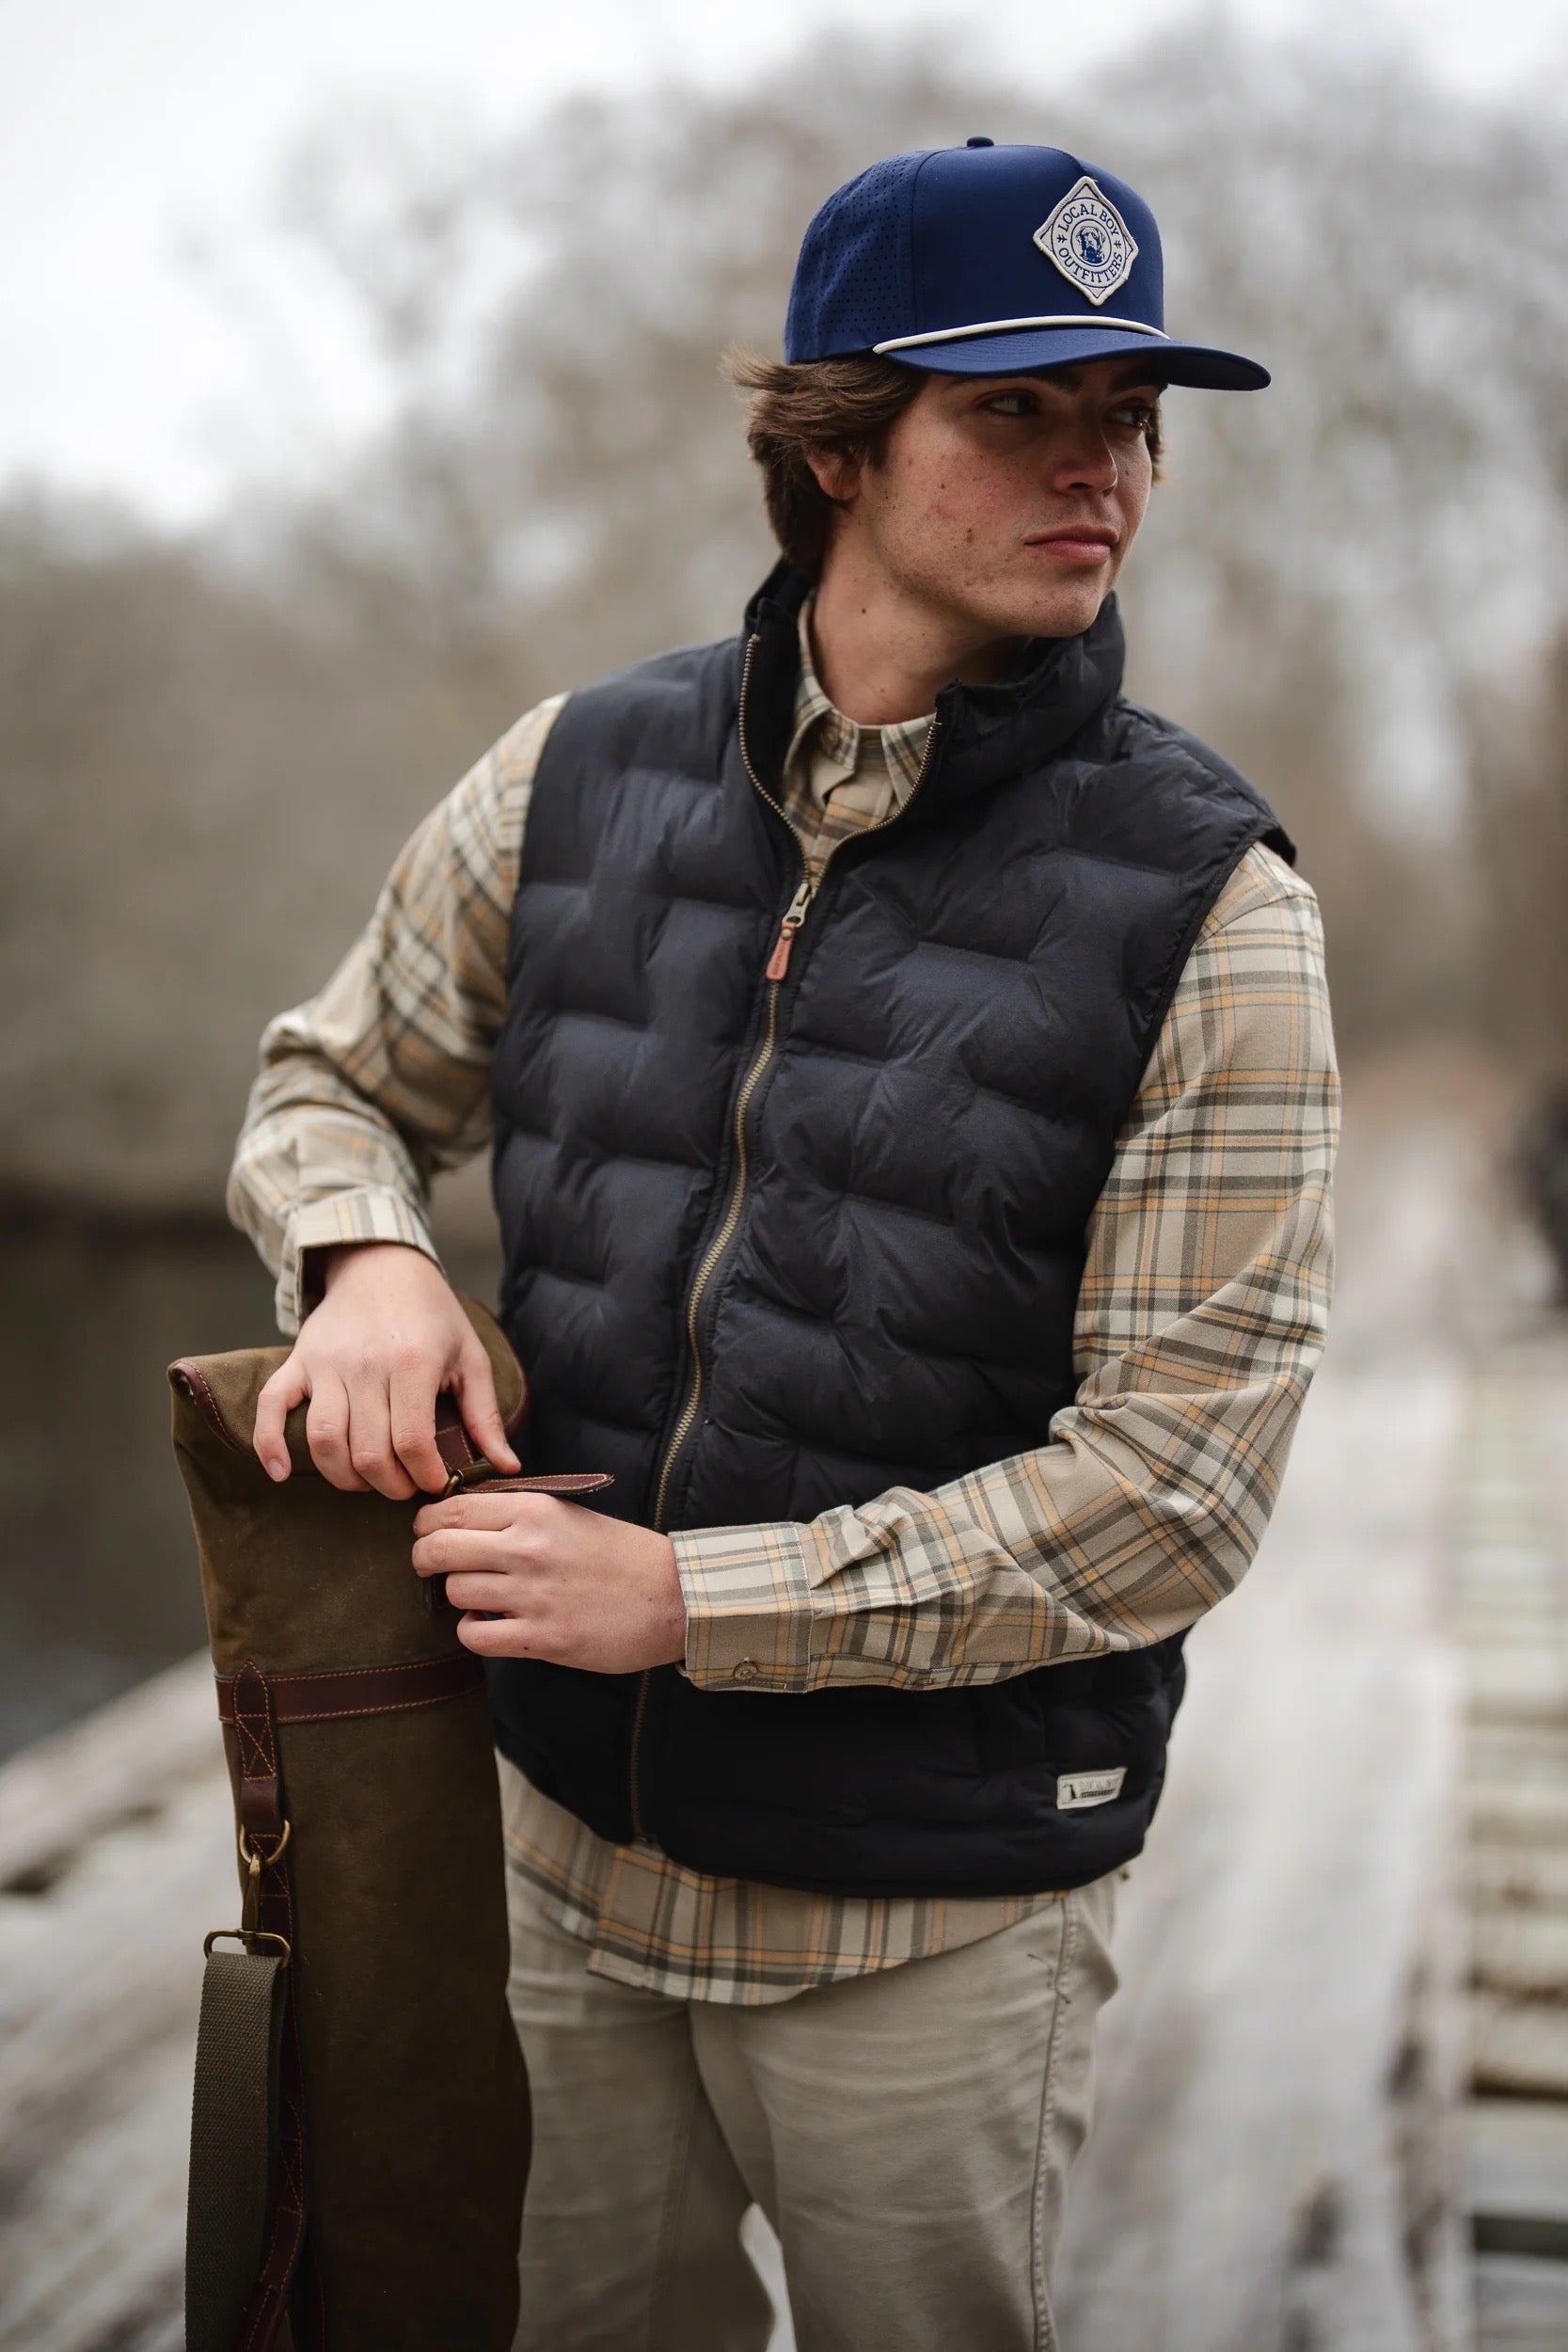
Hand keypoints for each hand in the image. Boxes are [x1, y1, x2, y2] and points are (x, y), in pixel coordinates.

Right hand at [253, 1242, 519, 1497]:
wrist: (382, 1264)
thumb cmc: (432, 1315)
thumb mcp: (470, 1357)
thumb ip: (486, 1416)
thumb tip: (507, 1467)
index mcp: (412, 1362)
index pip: (412, 1442)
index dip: (424, 1476)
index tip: (435, 1484)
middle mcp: (365, 1364)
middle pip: (367, 1451)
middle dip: (389, 1485)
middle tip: (404, 1486)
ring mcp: (326, 1363)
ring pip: (323, 1440)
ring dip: (343, 1477)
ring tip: (366, 1482)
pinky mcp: (297, 1361)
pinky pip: (271, 1405)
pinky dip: (268, 1443)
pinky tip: (280, 1473)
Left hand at [411, 1489, 685, 1672]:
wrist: (673, 1597)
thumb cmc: (619, 1554)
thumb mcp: (567, 1514)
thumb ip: (516, 1512)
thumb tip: (457, 1515)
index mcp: (535, 1510)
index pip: (451, 1508)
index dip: (427, 1521)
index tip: (429, 1530)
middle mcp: (528, 1548)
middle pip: (438, 1549)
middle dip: (423, 1558)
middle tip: (430, 1565)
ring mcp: (533, 1595)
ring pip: (453, 1592)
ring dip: (456, 1596)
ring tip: (477, 1596)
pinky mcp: (542, 1638)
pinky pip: (474, 1635)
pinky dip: (473, 1630)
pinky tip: (490, 1623)